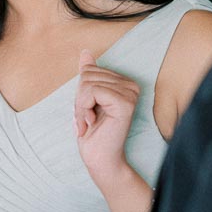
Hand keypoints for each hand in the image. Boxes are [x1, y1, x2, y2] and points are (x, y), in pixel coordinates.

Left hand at [74, 50, 140, 189]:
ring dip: (81, 106)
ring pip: (87, 83)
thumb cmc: (92, 132)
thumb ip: (88, 75)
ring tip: (90, 122)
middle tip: (87, 118)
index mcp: (124, 82)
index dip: (80, 92)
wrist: (99, 158)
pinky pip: (92, 92)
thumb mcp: (86, 99)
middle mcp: (132, 85)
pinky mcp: (125, 103)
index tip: (88, 111)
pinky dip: (84, 109)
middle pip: (88, 74)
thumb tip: (85, 53)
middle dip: (79, 99)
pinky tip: (92, 122)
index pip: (90, 70)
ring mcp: (130, 93)